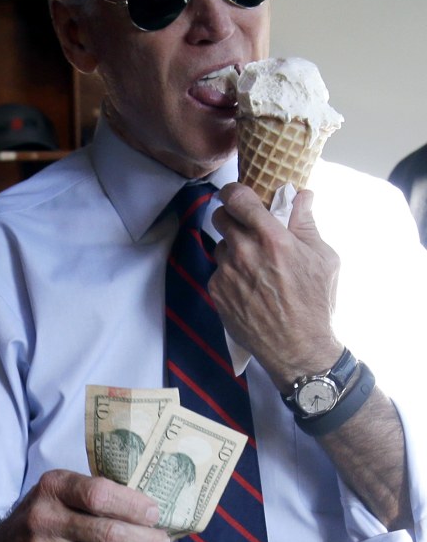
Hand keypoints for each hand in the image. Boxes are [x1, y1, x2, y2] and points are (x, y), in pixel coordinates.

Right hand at [0, 469, 169, 541]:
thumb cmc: (48, 513)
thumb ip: (95, 492)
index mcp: (53, 486)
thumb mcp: (62, 490)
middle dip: (142, 540)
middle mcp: (44, 519)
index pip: (99, 494)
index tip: (154, 513)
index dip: (132, 505)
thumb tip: (147, 506)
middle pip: (106, 533)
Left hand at [208, 183, 342, 389]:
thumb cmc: (316, 303)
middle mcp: (244, 252)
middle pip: (221, 217)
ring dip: (233, 249)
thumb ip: (307, 223)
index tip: (238, 195)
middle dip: (233, 219)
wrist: (299, 350)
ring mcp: (227, 272)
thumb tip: (302, 195)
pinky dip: (230, 274)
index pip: (237, 197)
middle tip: (248, 230)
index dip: (235, 192)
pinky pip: (218, 271)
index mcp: (272, 238)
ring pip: (221, 245)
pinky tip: (249, 288)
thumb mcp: (324, 259)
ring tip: (255, 267)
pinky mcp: (217, 291)